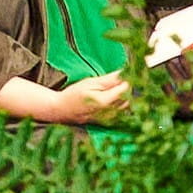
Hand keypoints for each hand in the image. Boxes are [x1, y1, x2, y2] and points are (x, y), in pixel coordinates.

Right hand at [2, 72, 128, 124]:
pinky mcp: (110, 122)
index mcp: (105, 102)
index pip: (126, 88)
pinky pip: (123, 112)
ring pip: (128, 105)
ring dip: (126, 95)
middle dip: (129, 86)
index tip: (130, 71)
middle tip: (124, 77)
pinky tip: (115, 97)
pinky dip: (122, 103)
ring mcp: (111, 119)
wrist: (62, 110)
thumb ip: (110, 79)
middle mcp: (111, 113)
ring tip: (117, 87)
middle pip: (130, 97)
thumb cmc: (73, 95)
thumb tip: (125, 72)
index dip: (130, 79)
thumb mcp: (90, 82)